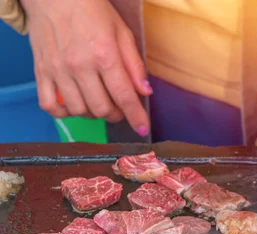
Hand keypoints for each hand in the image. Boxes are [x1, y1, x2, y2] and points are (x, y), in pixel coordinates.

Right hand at [22, 0, 150, 135]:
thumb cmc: (91, 10)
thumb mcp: (122, 32)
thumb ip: (134, 64)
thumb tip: (145, 92)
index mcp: (104, 54)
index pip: (124, 96)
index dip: (136, 116)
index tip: (142, 128)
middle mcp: (79, 65)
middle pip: (102, 109)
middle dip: (116, 114)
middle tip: (119, 107)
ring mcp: (57, 70)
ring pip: (79, 110)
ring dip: (93, 113)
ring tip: (98, 101)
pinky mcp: (40, 71)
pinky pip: (49, 105)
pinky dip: (63, 112)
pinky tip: (74, 104)